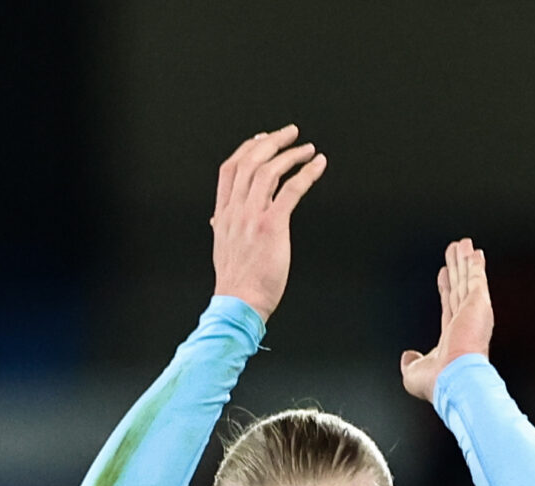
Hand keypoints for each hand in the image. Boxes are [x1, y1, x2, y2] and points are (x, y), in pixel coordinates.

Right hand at [212, 125, 326, 318]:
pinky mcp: (271, 226)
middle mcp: (235, 210)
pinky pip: (291, 190)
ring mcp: (252, 216)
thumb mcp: (221, 249)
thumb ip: (222, 229)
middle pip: (250, 162)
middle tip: (290, 133)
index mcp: (223, 214)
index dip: (247, 149)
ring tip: (307, 149)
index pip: (230, 169)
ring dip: (291, 155)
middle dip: (272, 142)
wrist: (239, 303)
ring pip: (269, 170)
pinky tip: (317, 166)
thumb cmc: (237, 282)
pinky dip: (306, 173)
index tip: (262, 138)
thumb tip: (216, 220)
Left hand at [400, 239, 493, 403]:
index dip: (446, 287)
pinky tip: (474, 253)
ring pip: (467, 280)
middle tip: (456, 253)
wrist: (456, 379)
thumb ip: (410, 363)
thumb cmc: (439, 382)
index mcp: (453, 337)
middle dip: (458, 270)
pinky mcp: (478, 304)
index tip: (444, 274)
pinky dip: (475, 266)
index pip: (449, 305)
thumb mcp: (413, 373)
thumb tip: (407, 357)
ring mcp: (473, 312)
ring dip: (466, 262)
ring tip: (463, 245)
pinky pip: (476, 279)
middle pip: (460, 288)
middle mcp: (465, 323)